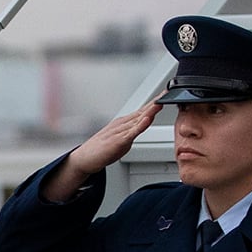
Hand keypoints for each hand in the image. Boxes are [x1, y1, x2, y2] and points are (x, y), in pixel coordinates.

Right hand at [41, 101, 159, 201]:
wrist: (83, 159)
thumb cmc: (100, 150)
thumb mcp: (122, 139)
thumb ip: (133, 132)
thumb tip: (143, 125)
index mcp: (124, 123)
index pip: (143, 110)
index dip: (155, 102)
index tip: (166, 94)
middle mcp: (122, 124)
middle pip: (143, 111)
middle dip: (156, 102)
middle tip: (168, 92)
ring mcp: (120, 131)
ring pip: (138, 119)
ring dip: (150, 110)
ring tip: (160, 102)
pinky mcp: (117, 141)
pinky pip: (131, 132)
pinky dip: (140, 125)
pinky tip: (146, 119)